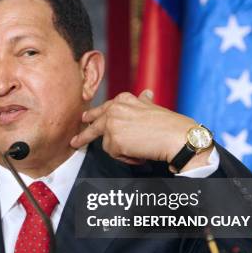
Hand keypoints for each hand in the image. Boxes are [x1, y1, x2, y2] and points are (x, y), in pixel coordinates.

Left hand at [70, 90, 197, 164]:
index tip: (85, 119)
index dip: (94, 116)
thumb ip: (143, 102)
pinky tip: (139, 154)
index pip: (104, 108)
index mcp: (123, 99)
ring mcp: (112, 125)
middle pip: (94, 124)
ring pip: (106, 143)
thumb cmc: (170, 124)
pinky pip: (114, 154)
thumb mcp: (152, 107)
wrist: (177, 137)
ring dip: (121, 150)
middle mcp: (114, 109)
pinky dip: (126, 158)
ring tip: (139, 149)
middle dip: (84, 135)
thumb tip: (145, 94)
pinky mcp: (114, 141)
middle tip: (74, 142)